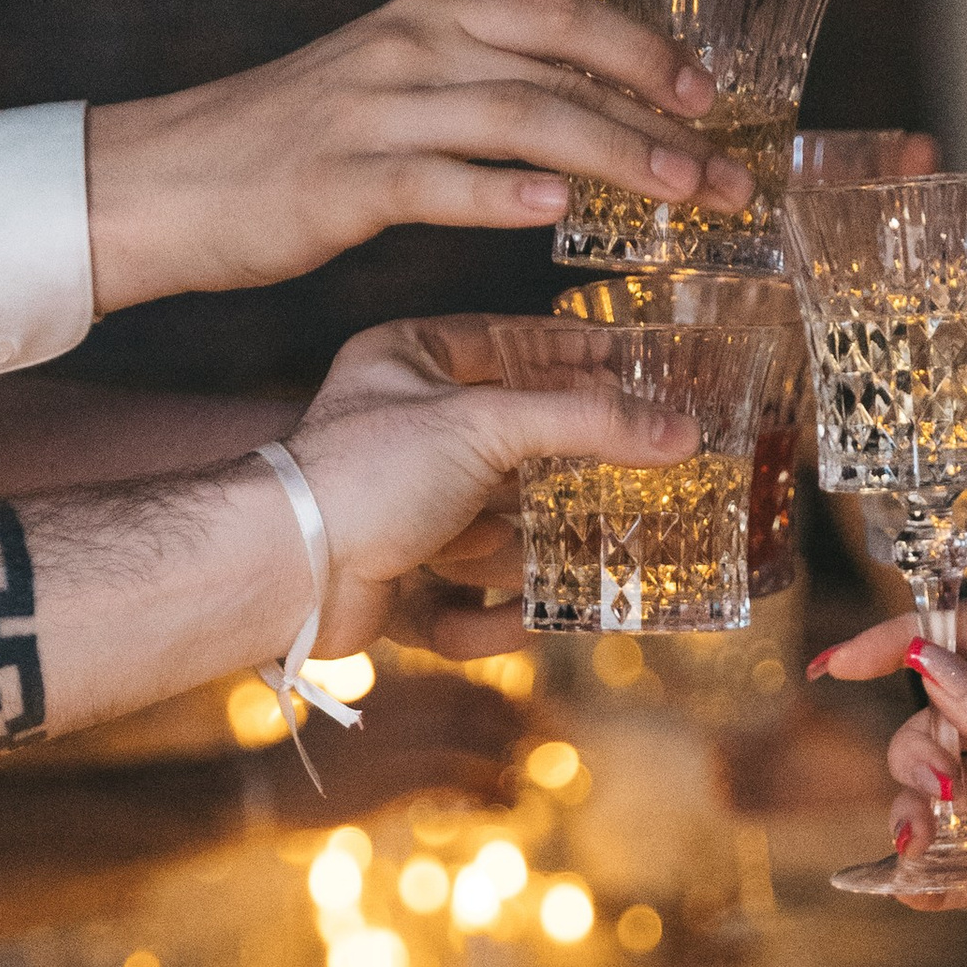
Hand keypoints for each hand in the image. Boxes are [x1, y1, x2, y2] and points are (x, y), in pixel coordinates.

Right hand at [84, 0, 753, 304]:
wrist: (162, 182)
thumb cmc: (281, 150)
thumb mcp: (385, 90)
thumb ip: (469, 88)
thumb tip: (567, 120)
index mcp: (428, 19)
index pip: (560, 18)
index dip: (644, 51)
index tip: (711, 97)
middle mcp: (411, 48)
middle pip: (560, 67)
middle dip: (657, 117)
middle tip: (727, 174)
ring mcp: (375, 110)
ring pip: (520, 120)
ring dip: (614, 158)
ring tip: (682, 198)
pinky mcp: (341, 178)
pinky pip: (438, 180)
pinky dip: (503, 193)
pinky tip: (559, 215)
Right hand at [261, 664, 523, 823]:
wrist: (268, 786)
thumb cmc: (322, 760)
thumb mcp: (368, 721)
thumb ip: (417, 718)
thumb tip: (481, 737)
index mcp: (395, 686)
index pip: (469, 686)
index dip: (514, 704)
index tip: (545, 723)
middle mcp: (397, 703)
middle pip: (479, 709)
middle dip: (523, 730)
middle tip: (551, 752)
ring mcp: (392, 739)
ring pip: (473, 742)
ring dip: (507, 766)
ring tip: (518, 790)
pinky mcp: (387, 778)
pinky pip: (455, 779)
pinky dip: (488, 793)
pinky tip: (503, 807)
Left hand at [289, 314, 695, 659]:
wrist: (288, 571)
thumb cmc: (365, 474)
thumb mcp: (485, 425)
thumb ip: (586, 423)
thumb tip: (678, 432)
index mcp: (405, 363)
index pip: (506, 344)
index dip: (571, 354)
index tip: (635, 366)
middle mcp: (400, 432)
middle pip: (508, 449)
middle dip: (564, 476)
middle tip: (636, 477)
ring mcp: (395, 510)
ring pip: (490, 532)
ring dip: (530, 556)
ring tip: (587, 563)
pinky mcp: (391, 581)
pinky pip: (458, 603)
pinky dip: (488, 619)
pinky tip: (523, 622)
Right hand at [811, 603, 966, 966]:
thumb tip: (925, 663)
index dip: (902, 643)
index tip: (836, 664)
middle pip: (949, 719)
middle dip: (919, 750)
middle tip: (930, 789)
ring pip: (955, 787)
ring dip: (921, 810)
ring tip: (917, 842)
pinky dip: (942, 871)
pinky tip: (915, 888)